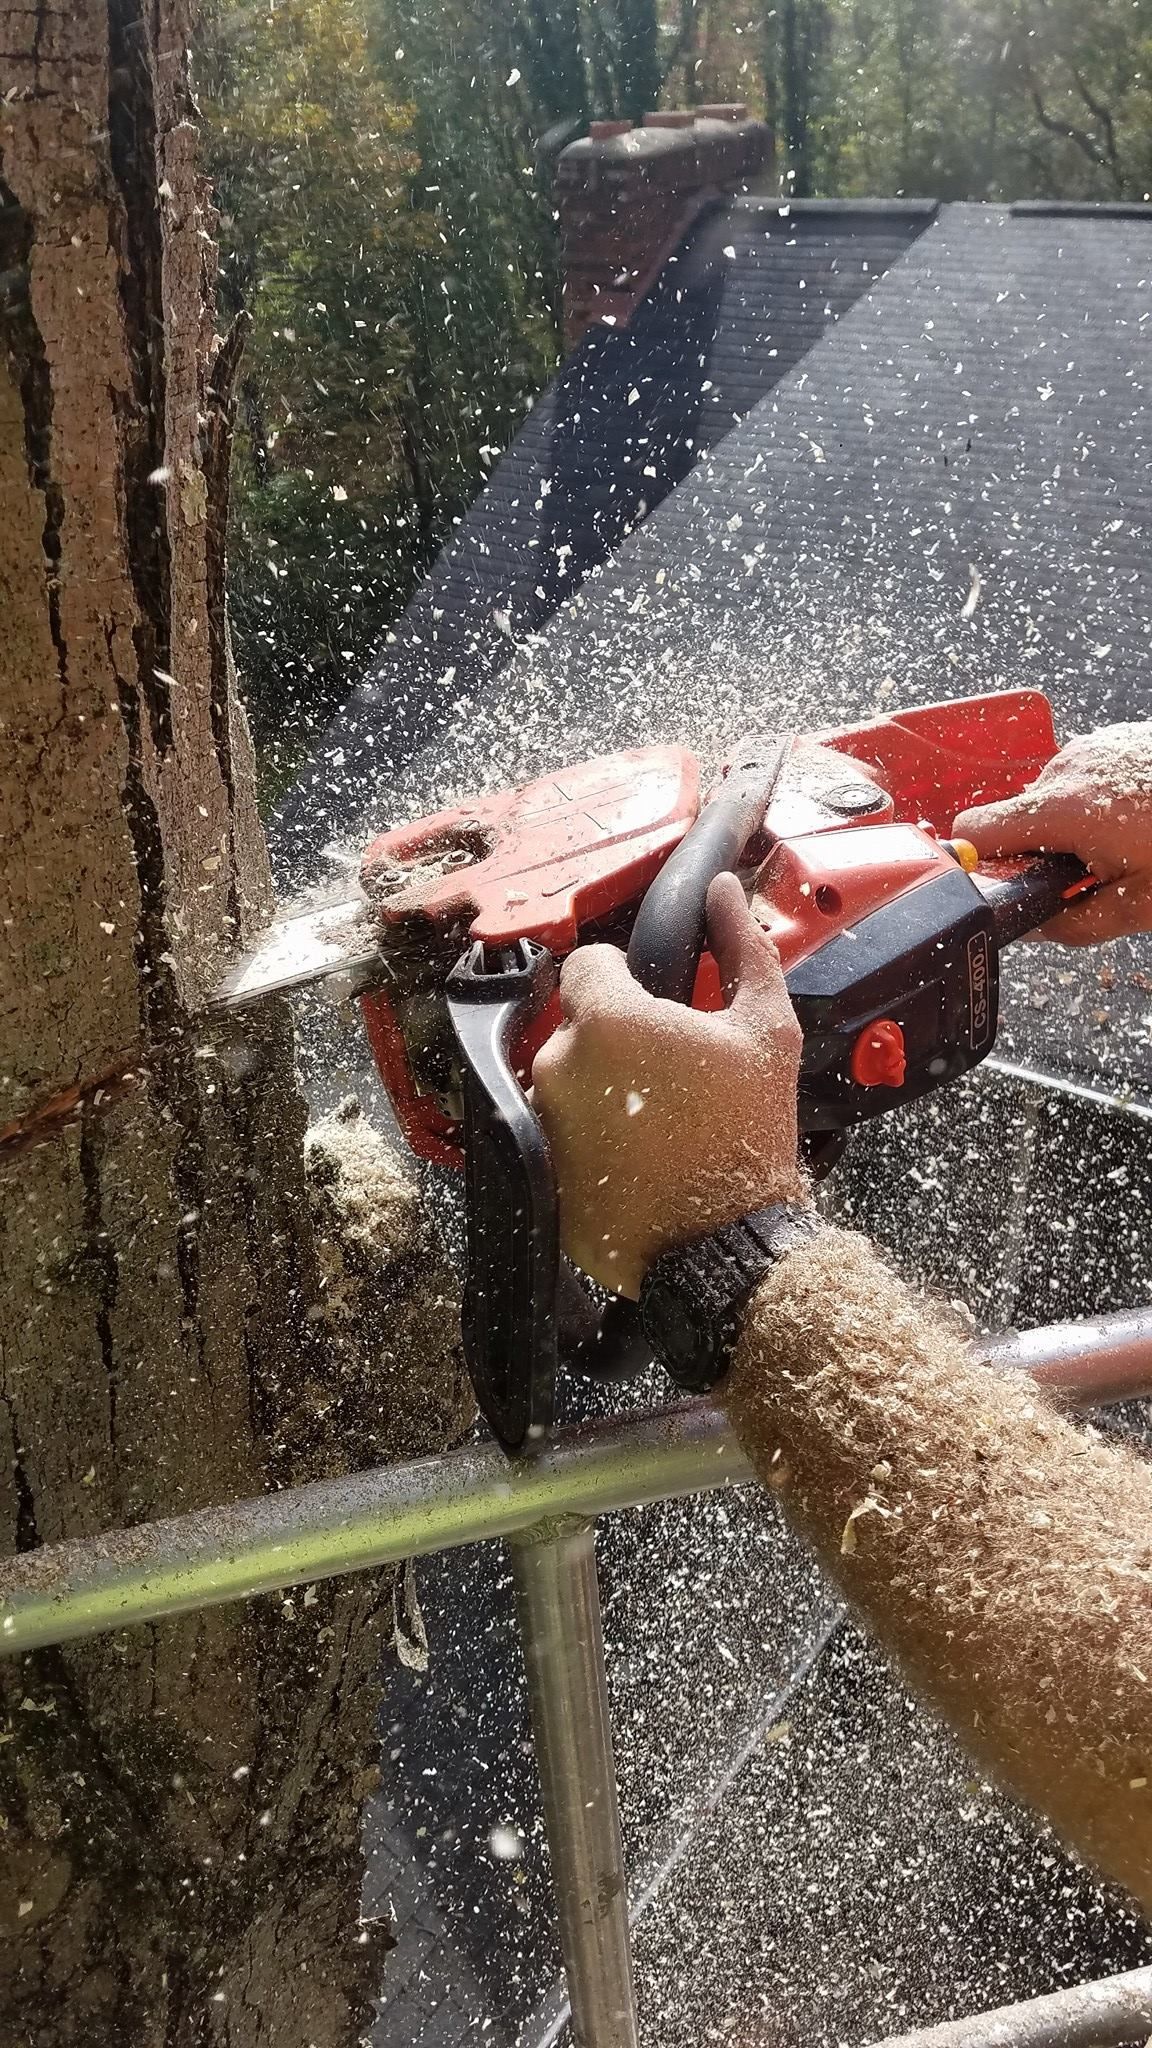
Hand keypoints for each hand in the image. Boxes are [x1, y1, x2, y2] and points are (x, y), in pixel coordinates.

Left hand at [531, 873, 807, 1297]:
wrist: (720, 1245)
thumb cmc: (744, 1140)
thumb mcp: (766, 1032)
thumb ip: (743, 950)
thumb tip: (725, 895)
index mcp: (608, 1019)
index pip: (588, 962)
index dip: (627, 976)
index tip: (659, 1001)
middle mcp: (560, 1062)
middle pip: (579, 1020)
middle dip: (619, 1034)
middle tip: (674, 1068)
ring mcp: (544, 1115)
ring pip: (569, 1073)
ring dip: (603, 1082)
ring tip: (660, 1117)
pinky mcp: (541, 1162)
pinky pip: (562, 1124)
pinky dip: (591, 1130)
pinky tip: (638, 1151)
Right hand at [953, 723, 1151, 944]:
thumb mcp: (1140, 906)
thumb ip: (1074, 923)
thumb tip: (1036, 929)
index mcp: (1063, 808)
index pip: (974, 831)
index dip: (978, 863)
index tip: (1002, 884)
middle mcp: (1068, 769)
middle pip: (1016, 818)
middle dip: (1041, 853)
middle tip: (1090, 878)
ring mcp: (1092, 748)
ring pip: (1053, 799)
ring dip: (1073, 830)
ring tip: (1126, 848)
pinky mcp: (1115, 740)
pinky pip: (1084, 779)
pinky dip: (1097, 806)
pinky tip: (1138, 823)